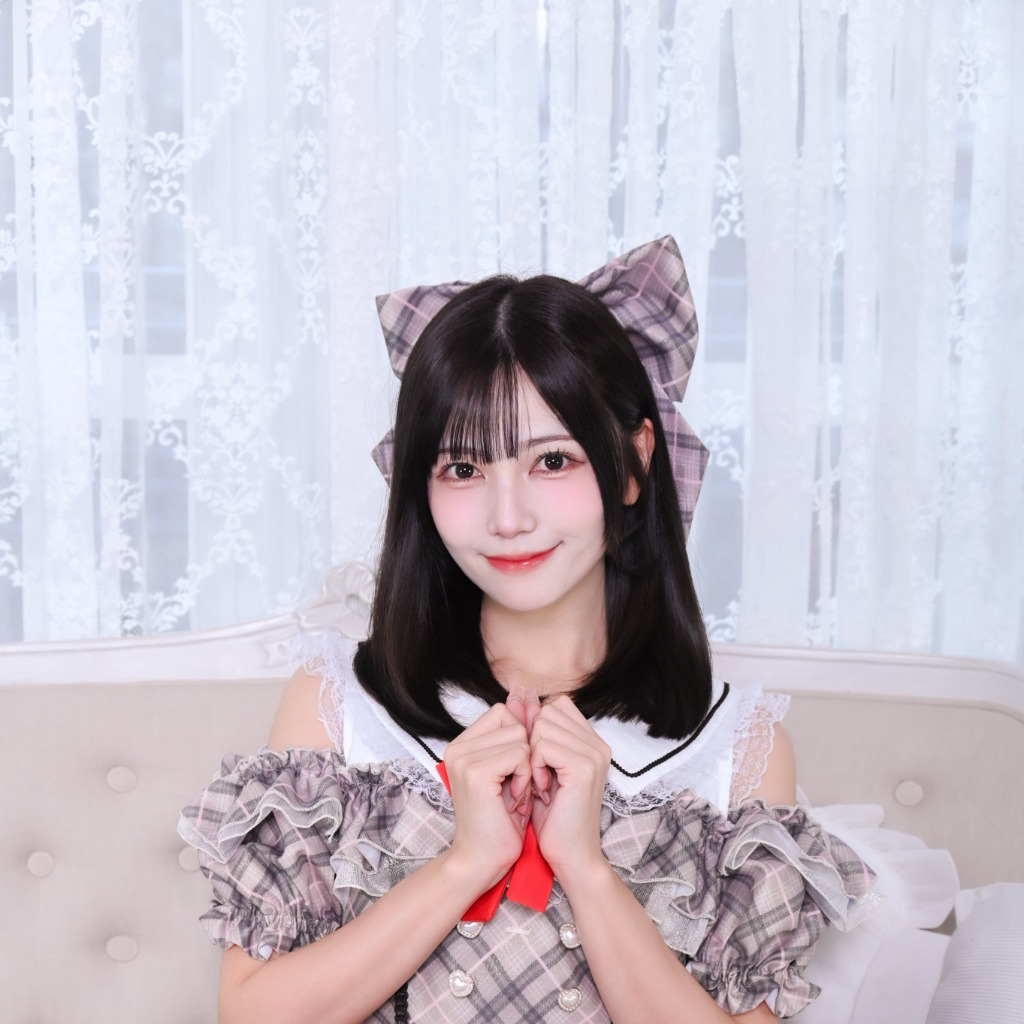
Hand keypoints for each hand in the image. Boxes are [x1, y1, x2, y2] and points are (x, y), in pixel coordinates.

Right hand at [441, 704, 531, 890]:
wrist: (483, 860)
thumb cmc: (501, 819)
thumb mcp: (511, 769)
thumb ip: (516, 731)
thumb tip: (524, 693)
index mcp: (462, 744)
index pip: (503, 713)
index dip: (520, 740)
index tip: (515, 772)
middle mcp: (457, 747)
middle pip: (513, 722)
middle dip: (525, 754)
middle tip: (515, 786)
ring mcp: (463, 758)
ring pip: (519, 737)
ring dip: (527, 767)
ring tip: (513, 792)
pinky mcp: (475, 772)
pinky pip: (520, 754)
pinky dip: (525, 776)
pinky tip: (514, 797)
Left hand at [525, 695, 611, 877]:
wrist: (570, 857)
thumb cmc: (552, 817)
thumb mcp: (539, 767)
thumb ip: (532, 732)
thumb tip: (516, 696)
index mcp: (591, 741)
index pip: (556, 705)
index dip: (536, 728)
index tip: (535, 760)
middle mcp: (598, 743)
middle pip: (548, 711)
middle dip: (532, 742)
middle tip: (538, 776)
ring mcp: (594, 753)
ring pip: (543, 726)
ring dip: (532, 756)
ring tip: (541, 783)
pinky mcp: (584, 766)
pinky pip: (543, 745)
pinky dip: (535, 766)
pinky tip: (543, 789)